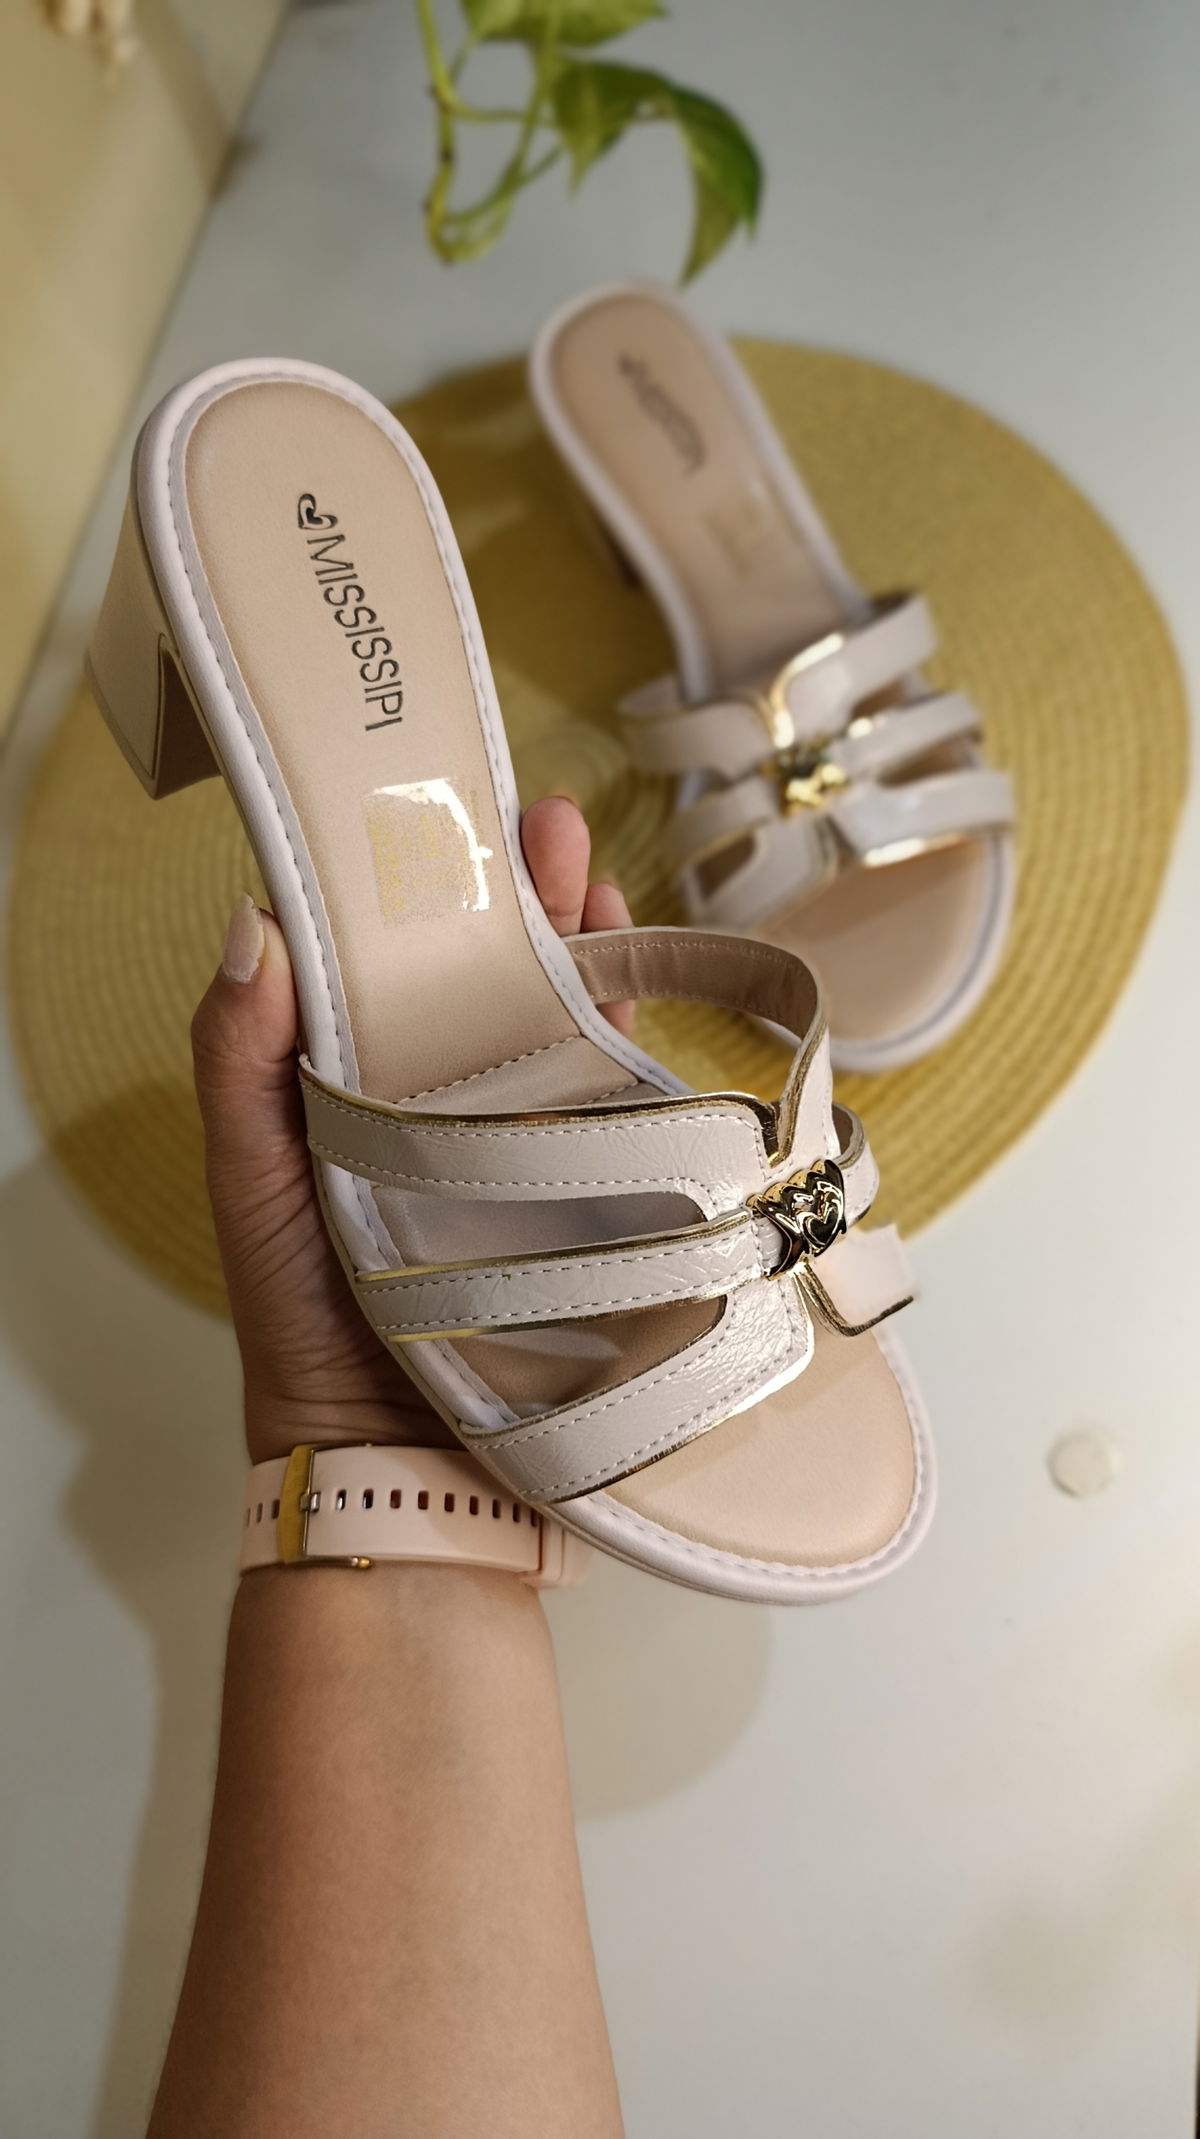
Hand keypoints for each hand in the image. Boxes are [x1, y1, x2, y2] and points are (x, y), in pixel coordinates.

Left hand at [191, 798, 632, 1464]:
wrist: (408, 1468)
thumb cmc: (308, 1329)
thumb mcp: (255, 1186)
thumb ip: (239, 1065)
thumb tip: (251, 925)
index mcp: (365, 1093)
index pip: (397, 966)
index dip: (419, 890)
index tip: (438, 820)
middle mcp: (452, 1111)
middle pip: (493, 976)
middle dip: (522, 894)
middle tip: (547, 822)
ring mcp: (531, 1152)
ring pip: (566, 1022)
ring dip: (585, 941)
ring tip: (594, 871)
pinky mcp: (598, 1199)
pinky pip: (627, 1101)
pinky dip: (643, 1033)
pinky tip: (644, 973)